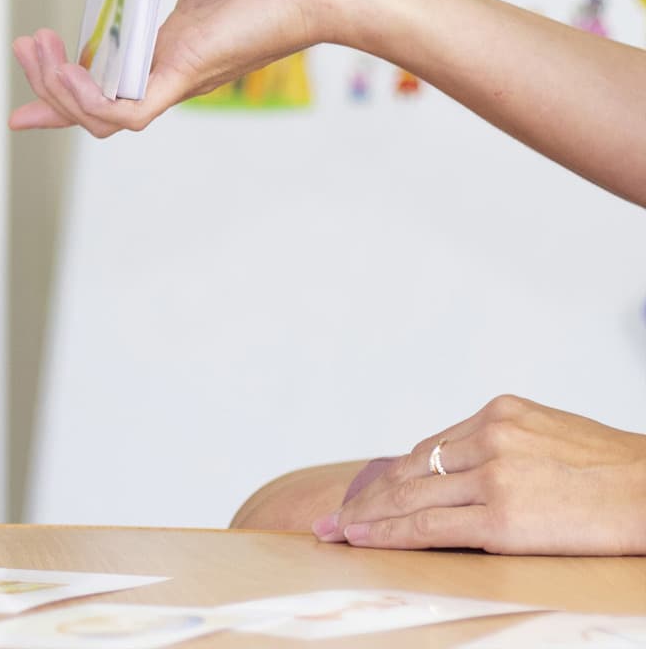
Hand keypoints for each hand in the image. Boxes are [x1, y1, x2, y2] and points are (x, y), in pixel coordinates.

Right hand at [11, 0, 358, 136]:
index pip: (106, 77)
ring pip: (98, 118)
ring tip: (40, 53)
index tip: (25, 65)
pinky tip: (65, 69)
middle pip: (91, 106)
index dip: (60, 85)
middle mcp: (167, 66)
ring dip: (57, 93)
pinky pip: (123, 114)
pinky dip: (86, 102)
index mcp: (168, 39)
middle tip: (28, 46)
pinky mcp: (184, 79)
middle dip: (46, 85)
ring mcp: (174, 77)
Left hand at [316, 395, 645, 555]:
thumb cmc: (616, 473)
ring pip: (411, 497)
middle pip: (411, 469)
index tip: (369, 489)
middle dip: (369, 495)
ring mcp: (492, 475)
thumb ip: (508, 447)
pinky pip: (429, 526)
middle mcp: (489, 436)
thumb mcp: (553, 437)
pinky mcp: (500, 516)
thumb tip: (470, 470)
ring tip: (339, 531)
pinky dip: (389, 534)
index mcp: (500, 412)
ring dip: (369, 516)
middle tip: (335, 515)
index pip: (432, 447)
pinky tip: (364, 539)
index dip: (395, 473)